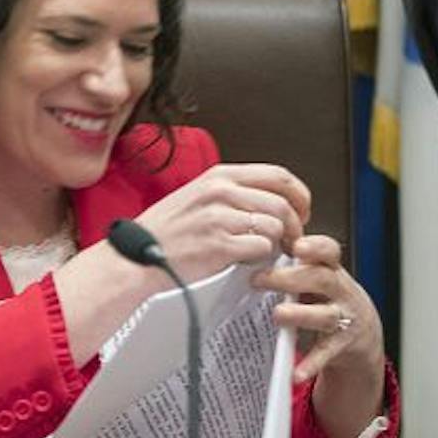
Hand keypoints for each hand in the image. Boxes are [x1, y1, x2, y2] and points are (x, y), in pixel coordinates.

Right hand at [50, 162, 308, 361]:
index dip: (299, 195)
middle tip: (291, 239)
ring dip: (278, 244)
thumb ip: (232, 192)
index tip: (301, 210)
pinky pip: (261, 249)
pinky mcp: (219, 246)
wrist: (136, 256)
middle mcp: (221, 192)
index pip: (278, 175)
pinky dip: (262, 259)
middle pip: (282, 203)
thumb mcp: (197, 195)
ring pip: (275, 226)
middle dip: (295, 225)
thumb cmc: (164, 231)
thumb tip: (271, 200)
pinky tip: (249, 261)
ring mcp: (220, 218)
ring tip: (268, 253)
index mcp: (219, 176)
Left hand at [257, 234, 387, 437]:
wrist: (362, 330)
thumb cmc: (327, 295)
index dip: (315, 247)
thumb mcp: (315, 272)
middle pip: (321, 279)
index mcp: (330, 269)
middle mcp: (341, 291)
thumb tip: (255, 236)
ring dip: (301, 315)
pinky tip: (295, 373)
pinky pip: (325, 354)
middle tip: (259, 279)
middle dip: (291, 279)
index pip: (328, 251)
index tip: (296, 246)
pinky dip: (311, 364)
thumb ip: (291, 258)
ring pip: (325, 316)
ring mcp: (343, 318)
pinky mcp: (341, 345)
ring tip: (278, 315)